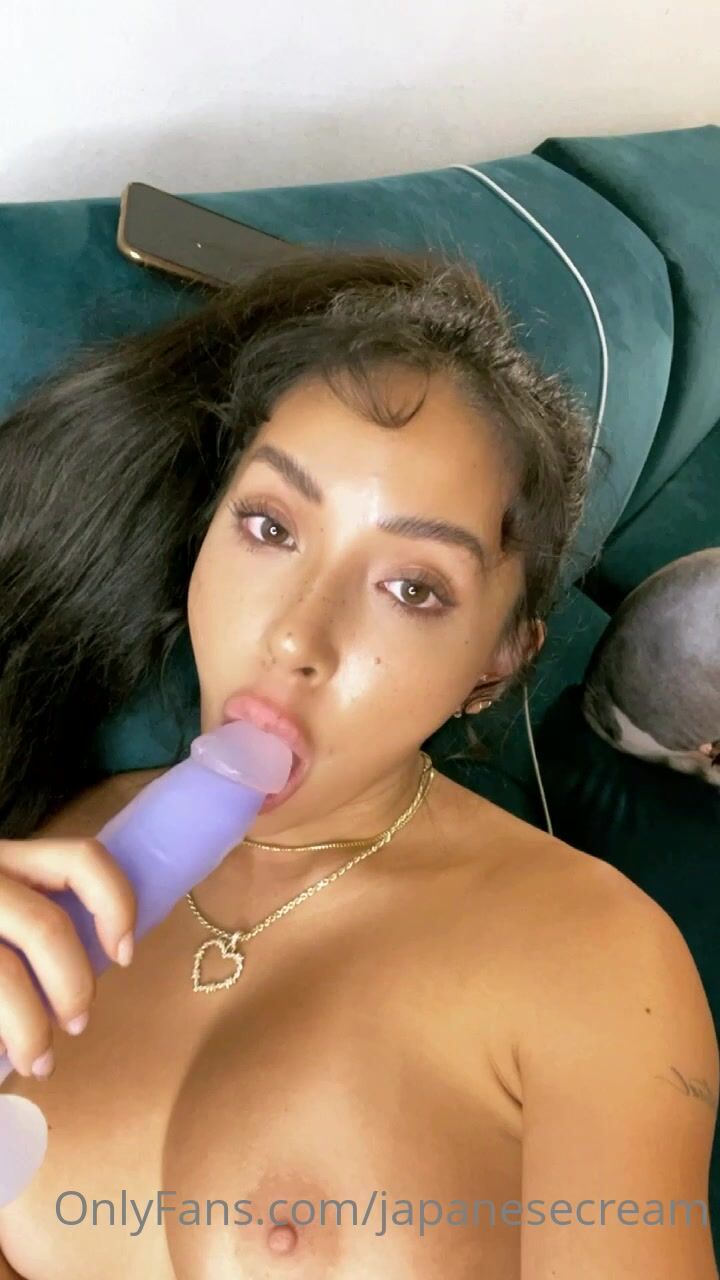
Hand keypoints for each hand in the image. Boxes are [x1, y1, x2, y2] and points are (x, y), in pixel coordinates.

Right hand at [0, 837, 136, 1079]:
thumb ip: (33, 922)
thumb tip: (105, 961)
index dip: (116, 904)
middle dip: (74, 985)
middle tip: (78, 1024)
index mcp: (4, 857)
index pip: (81, 858)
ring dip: (32, 1029)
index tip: (124, 955)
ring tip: (39, 1063)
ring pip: (4, 974)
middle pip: (46, 926)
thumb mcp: (0, 904)